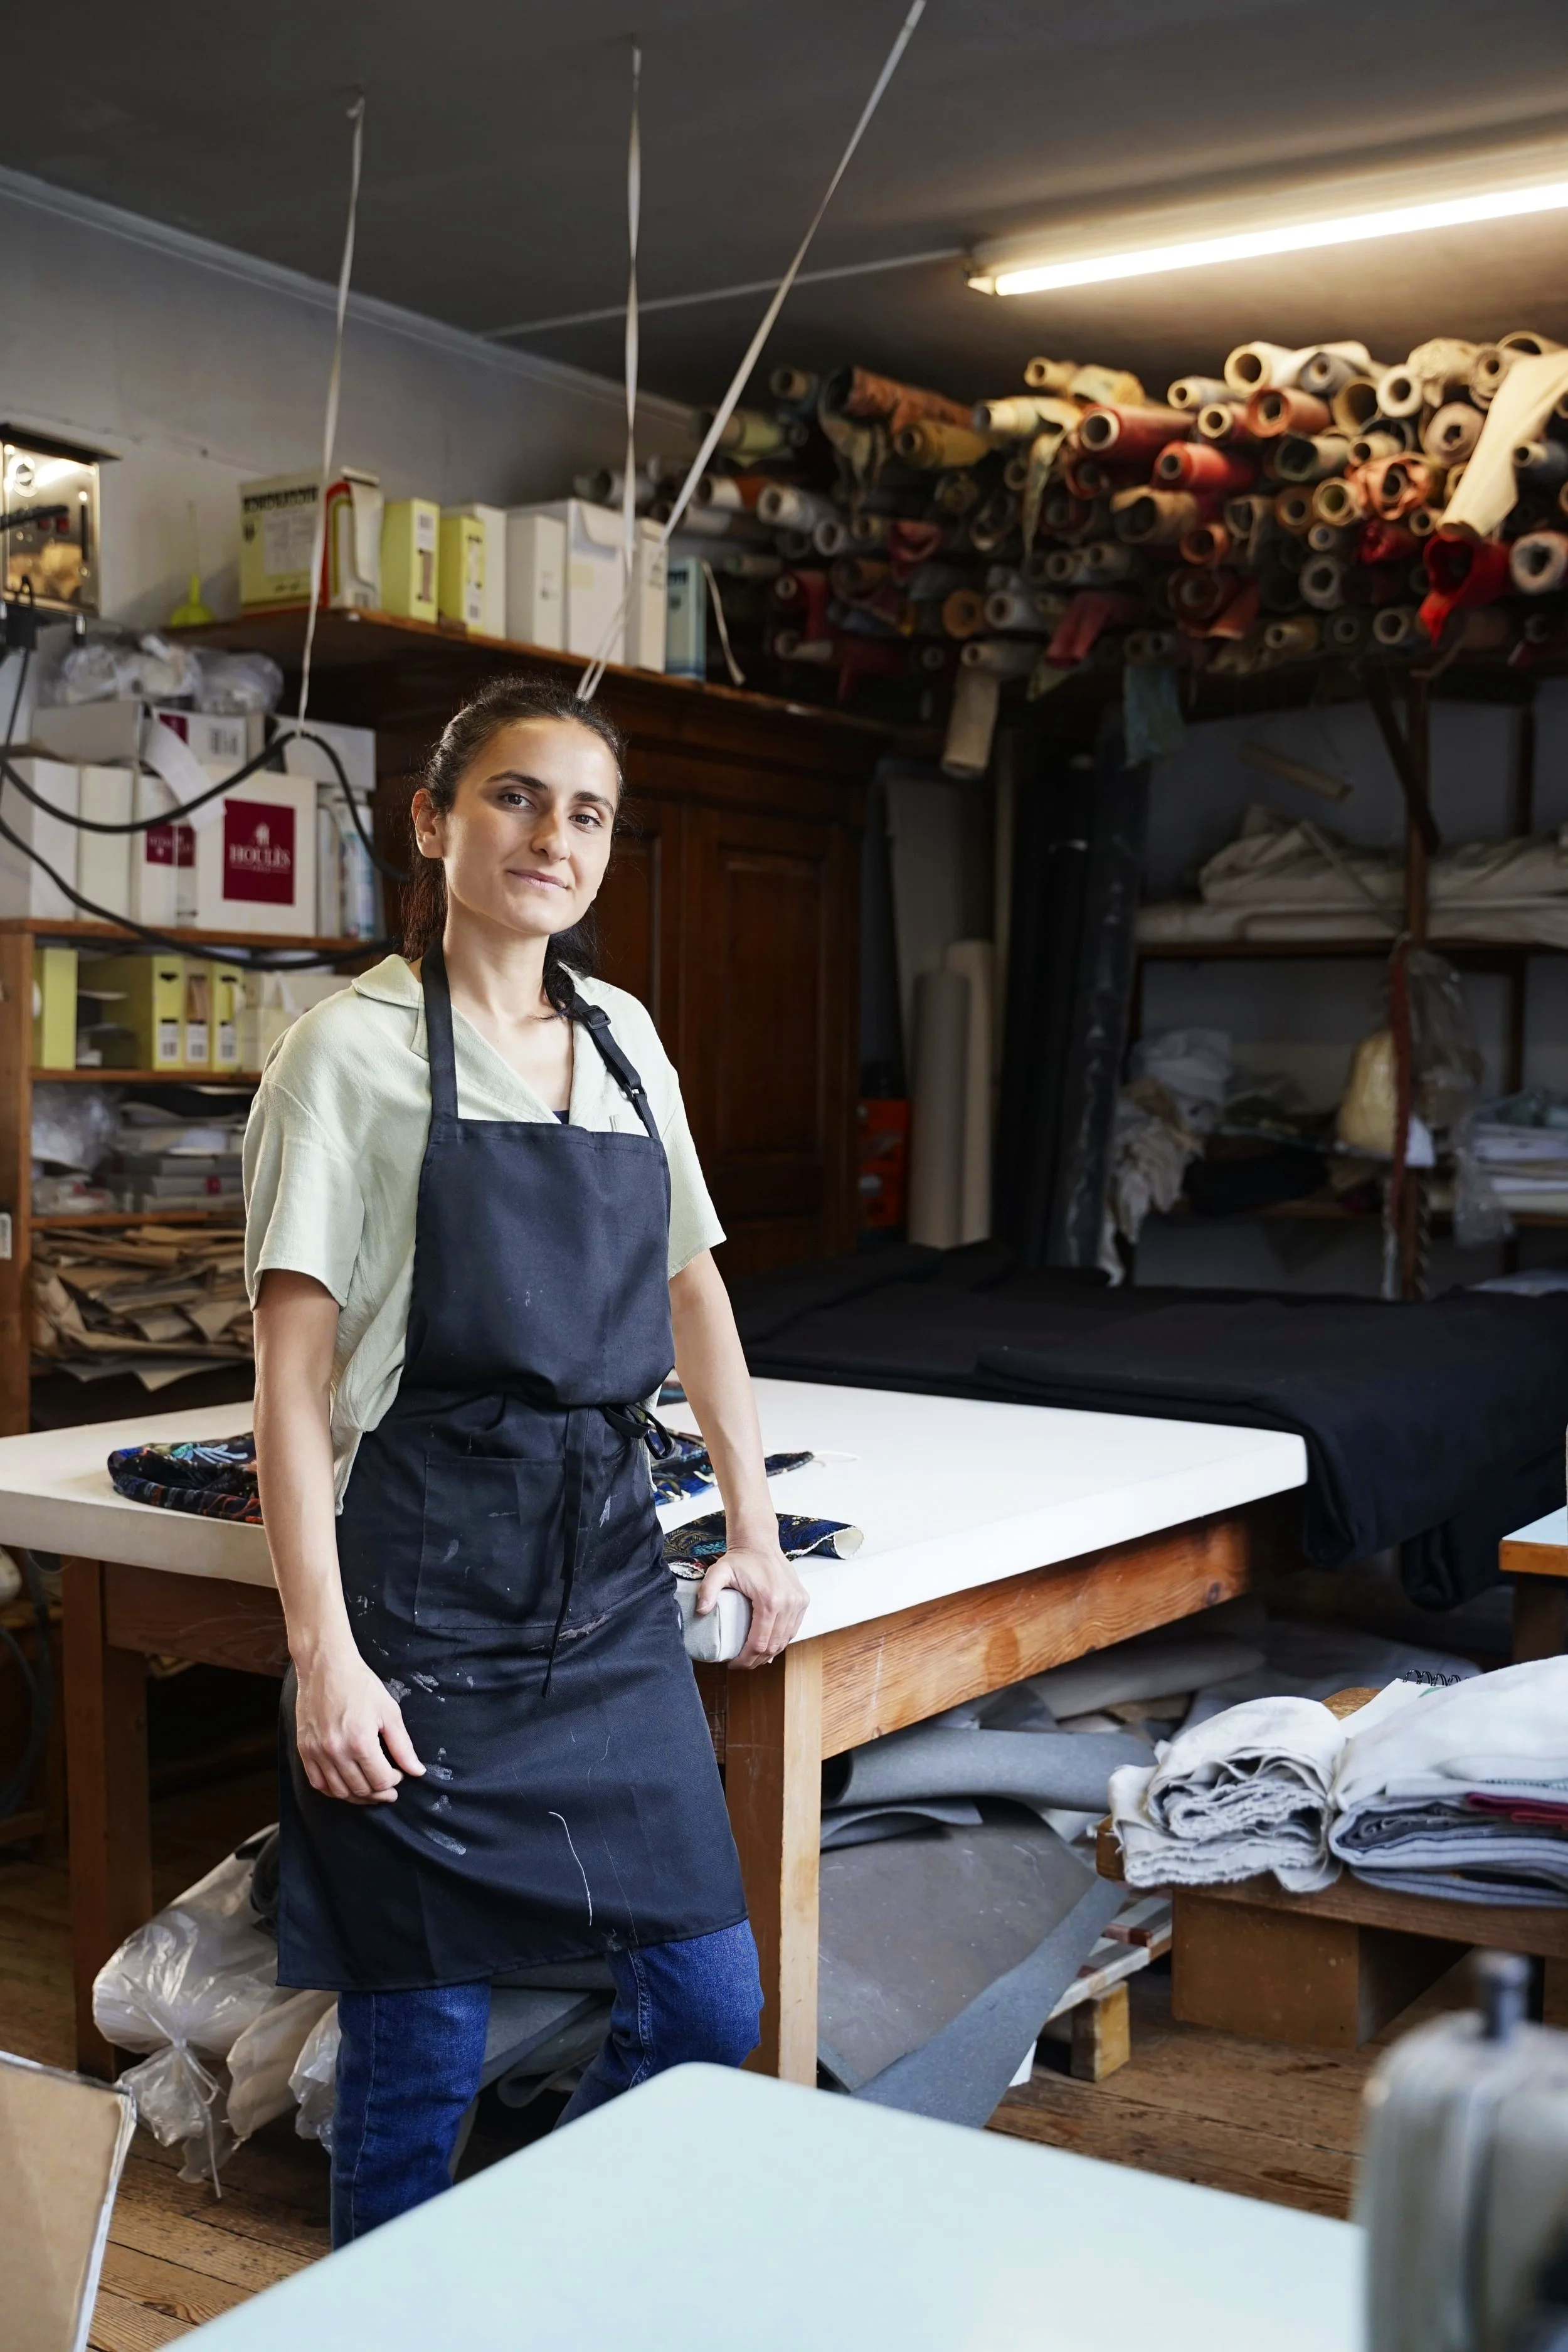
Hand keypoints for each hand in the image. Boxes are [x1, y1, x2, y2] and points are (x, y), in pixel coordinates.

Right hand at [294, 1644, 424, 1804]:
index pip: (381, 1780)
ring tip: (370, 1789)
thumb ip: (403, 1746)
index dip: (394, 1782)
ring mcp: (317, 1753)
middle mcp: (336, 1751)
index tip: (399, 1774)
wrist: (326, 1667)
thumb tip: (417, 1771)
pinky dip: (334, 1790)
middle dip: (379, 1792)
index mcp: (360, 1741)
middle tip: (389, 1788)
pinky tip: (346, 1785)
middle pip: (361, 1789)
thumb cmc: (360, 1685)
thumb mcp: (389, 1711)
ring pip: (339, 1792)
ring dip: (358, 1795)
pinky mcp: (304, 1750)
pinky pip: (318, 1783)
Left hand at [696, 1539, 808, 1668]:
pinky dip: (781, 1641)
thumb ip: (707, 1590)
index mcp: (770, 1601)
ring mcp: (798, 1602)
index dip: (745, 1659)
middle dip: (756, 1660)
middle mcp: (789, 1603)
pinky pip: (793, 1629)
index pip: (759, 1643)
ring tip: (753, 1658)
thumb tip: (701, 1612)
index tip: (733, 1663)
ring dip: (769, 1653)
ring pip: (785, 1640)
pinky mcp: (802, 1600)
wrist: (760, 1542)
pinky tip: (768, 1646)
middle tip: (741, 1664)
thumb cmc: (740, 1559)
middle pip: (773, 1646)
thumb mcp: (718, 1572)